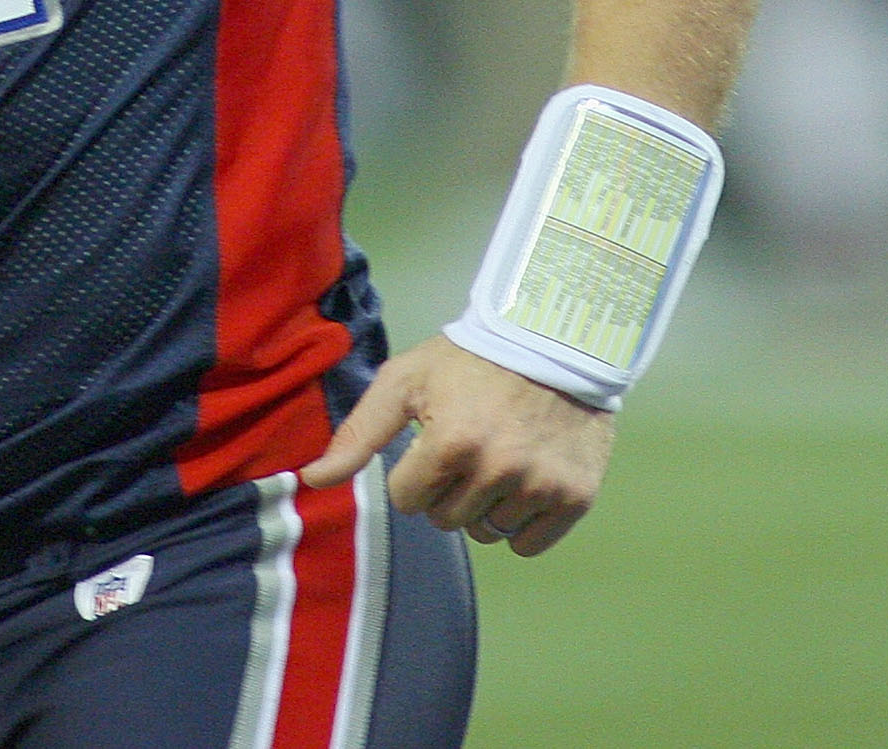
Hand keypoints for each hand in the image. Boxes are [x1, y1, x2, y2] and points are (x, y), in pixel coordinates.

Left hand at [300, 334, 614, 557]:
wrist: (554, 342)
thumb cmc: (468, 360)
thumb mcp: (404, 381)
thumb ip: (358, 434)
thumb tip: (312, 479)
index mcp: (451, 442)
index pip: (407, 500)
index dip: (412, 473)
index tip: (430, 444)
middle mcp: (498, 469)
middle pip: (446, 519)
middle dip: (446, 490)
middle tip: (465, 449)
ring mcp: (540, 486)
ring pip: (486, 533)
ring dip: (482, 506)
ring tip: (495, 459)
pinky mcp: (575, 497)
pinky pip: (528, 545)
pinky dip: (519, 523)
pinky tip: (520, 483)